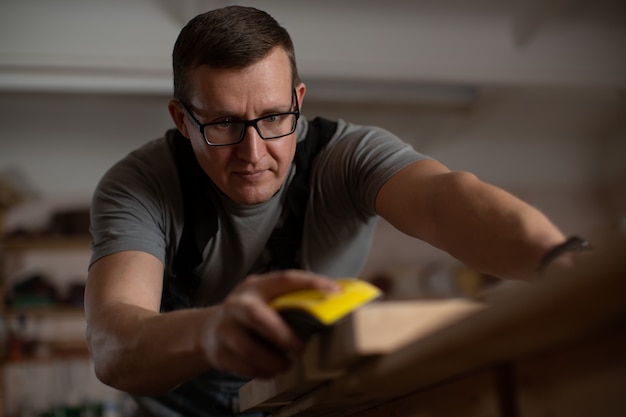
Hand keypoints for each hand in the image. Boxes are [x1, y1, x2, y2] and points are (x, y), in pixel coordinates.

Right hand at [200, 270, 338, 377]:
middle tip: (301, 348)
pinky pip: (243, 366)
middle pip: (256, 316)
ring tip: (287, 365)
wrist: (207, 330)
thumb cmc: (247, 314)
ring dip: (272, 360)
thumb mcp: (263, 299)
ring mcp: (225, 328)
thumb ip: (288, 301)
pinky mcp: (219, 352)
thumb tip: (332, 304)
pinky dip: (262, 372)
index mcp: (256, 287)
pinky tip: (272, 371)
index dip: (310, 283)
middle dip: (281, 334)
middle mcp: (238, 304)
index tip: (334, 291)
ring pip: (249, 348)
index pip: (285, 279)